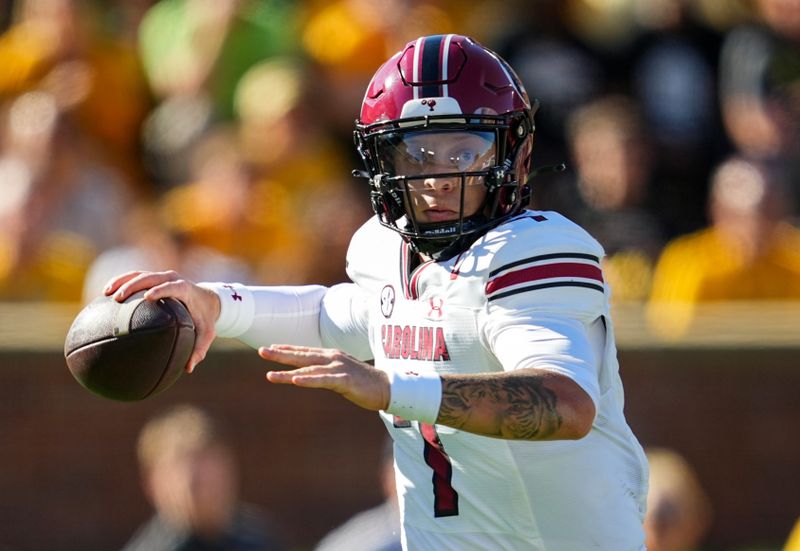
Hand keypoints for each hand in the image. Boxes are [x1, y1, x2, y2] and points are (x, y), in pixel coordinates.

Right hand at [103, 270, 220, 372]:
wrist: (207, 300)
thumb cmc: (205, 319)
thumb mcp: (207, 334)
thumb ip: (199, 350)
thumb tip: (189, 368)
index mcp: (186, 290)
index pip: (173, 286)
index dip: (161, 290)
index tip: (147, 297)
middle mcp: (173, 279)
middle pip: (151, 277)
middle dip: (134, 285)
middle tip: (118, 298)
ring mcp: (163, 276)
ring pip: (140, 274)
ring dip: (123, 281)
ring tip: (107, 292)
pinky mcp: (154, 277)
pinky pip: (136, 276)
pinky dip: (122, 281)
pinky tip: (107, 291)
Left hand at [260, 345, 389, 411]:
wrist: (387, 387)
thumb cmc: (363, 382)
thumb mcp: (340, 374)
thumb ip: (325, 372)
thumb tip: (310, 375)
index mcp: (331, 355)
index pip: (305, 351)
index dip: (287, 349)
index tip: (270, 347)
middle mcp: (332, 358)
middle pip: (302, 355)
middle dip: (281, 354)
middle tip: (261, 351)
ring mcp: (338, 368)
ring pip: (308, 369)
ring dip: (288, 372)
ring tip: (269, 374)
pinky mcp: (345, 380)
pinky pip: (323, 380)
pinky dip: (308, 380)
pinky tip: (295, 380)